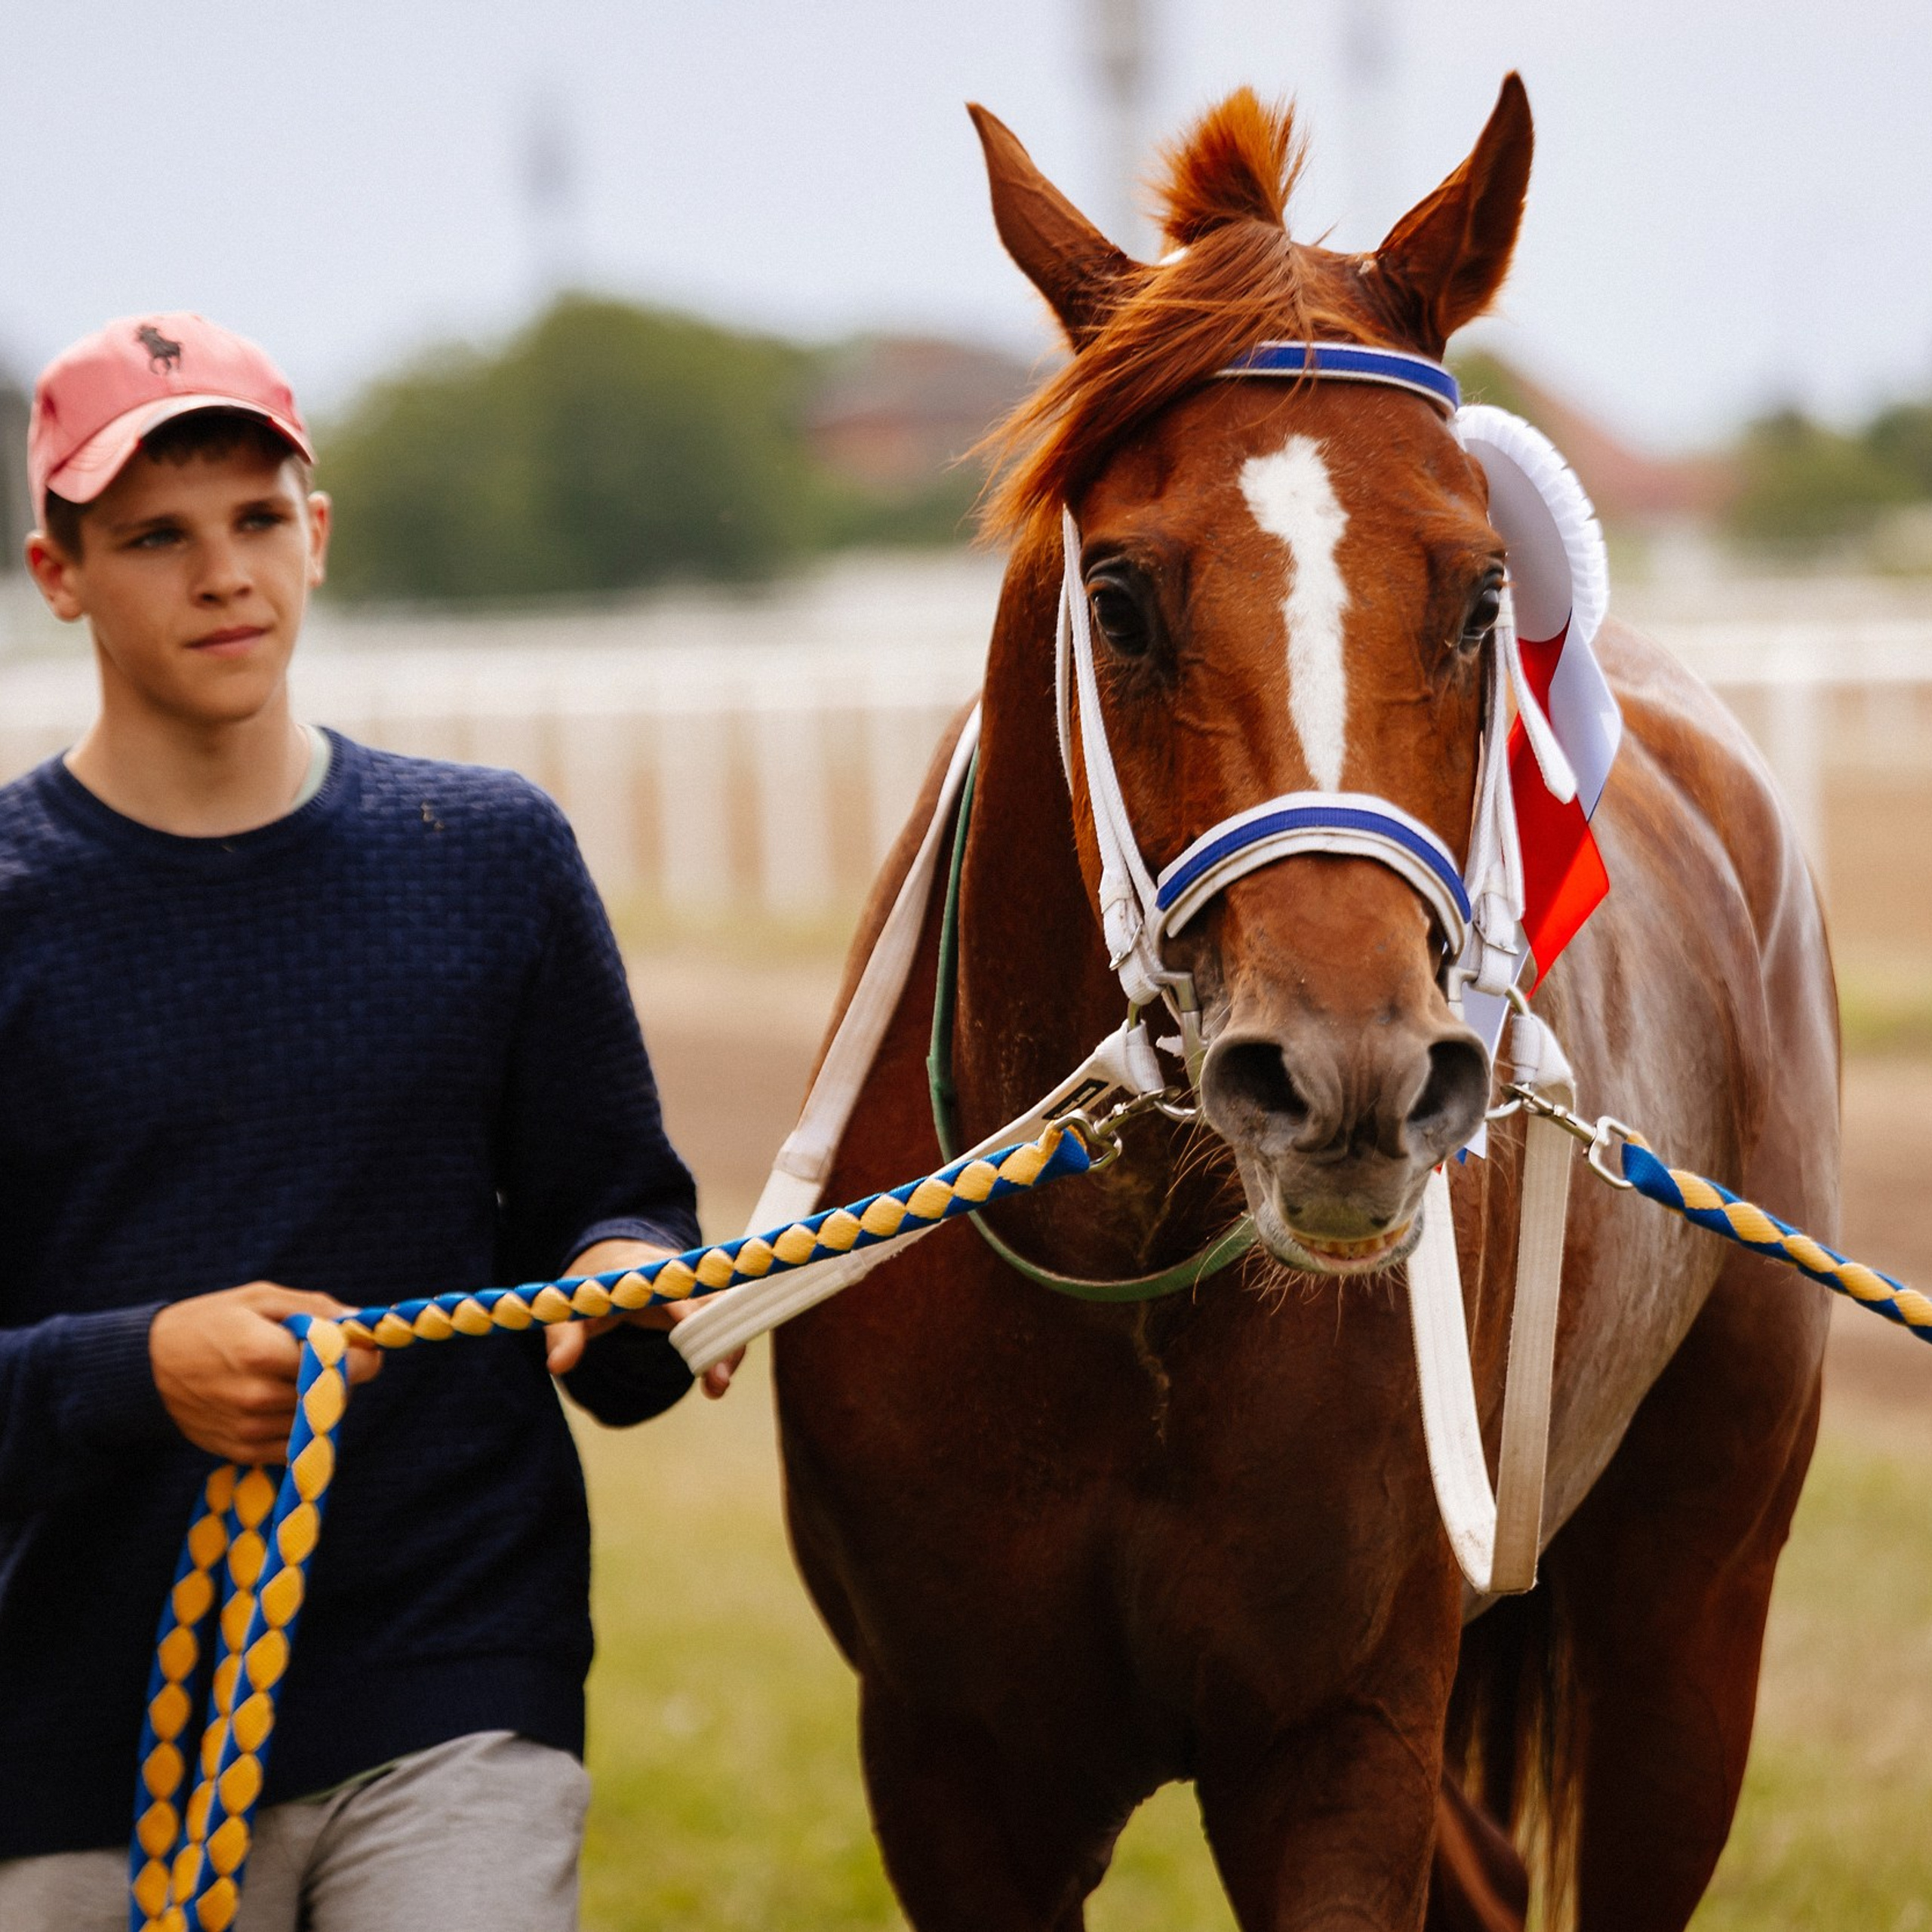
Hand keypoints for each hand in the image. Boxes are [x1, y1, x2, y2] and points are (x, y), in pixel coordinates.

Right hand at [149, 1282, 382, 1463]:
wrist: (144, 1369)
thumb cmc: (208, 1322)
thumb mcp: (259, 1298)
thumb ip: (315, 1308)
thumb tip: (361, 1320)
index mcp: (262, 1352)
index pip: (341, 1365)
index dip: (363, 1356)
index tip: (364, 1347)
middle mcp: (258, 1396)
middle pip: (335, 1395)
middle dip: (344, 1376)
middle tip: (328, 1358)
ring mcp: (249, 1429)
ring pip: (318, 1422)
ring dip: (322, 1401)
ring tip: (297, 1377)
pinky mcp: (242, 1451)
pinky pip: (296, 1445)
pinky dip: (301, 1425)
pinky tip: (282, 1401)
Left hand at [546, 1239, 744, 1398]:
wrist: (615, 1257)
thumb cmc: (595, 1283)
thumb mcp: (573, 1306)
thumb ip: (565, 1335)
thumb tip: (557, 1367)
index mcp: (645, 1272)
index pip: (673, 1288)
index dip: (686, 1311)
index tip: (692, 1336)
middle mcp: (678, 1275)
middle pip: (710, 1301)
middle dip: (719, 1338)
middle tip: (716, 1381)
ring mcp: (695, 1287)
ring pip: (726, 1312)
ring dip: (728, 1347)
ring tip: (717, 1387)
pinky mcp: (704, 1302)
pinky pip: (725, 1321)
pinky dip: (726, 1347)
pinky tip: (716, 1378)